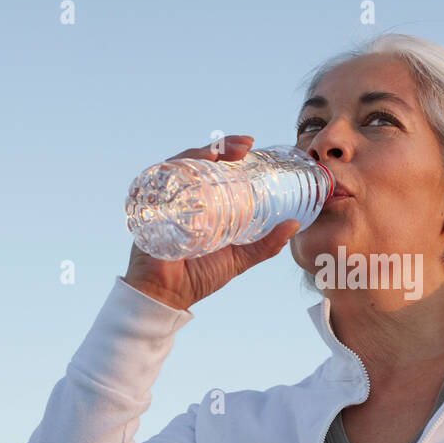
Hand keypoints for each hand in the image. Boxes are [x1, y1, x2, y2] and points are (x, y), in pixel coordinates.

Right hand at [121, 134, 301, 310]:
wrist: (168, 296)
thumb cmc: (199, 277)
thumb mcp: (240, 258)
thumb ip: (266, 245)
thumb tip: (295, 225)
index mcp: (203, 202)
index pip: (214, 167)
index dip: (229, 150)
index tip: (250, 146)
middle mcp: (183, 196)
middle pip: (198, 160)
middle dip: (220, 146)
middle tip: (244, 148)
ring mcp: (165, 200)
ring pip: (179, 165)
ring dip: (198, 153)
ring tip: (218, 152)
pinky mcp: (148, 208)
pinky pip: (156, 183)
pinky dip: (171, 171)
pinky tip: (188, 167)